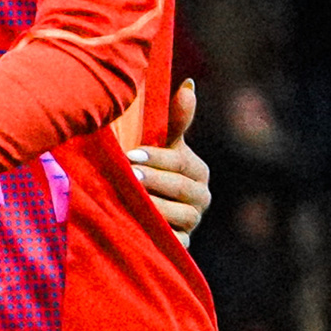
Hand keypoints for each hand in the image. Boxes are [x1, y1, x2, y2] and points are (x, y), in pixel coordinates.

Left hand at [130, 79, 208, 243]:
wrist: (136, 214)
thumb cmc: (146, 171)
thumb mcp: (157, 146)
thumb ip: (174, 120)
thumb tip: (188, 85)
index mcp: (197, 170)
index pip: (180, 162)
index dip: (157, 158)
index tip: (132, 155)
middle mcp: (201, 196)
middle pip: (181, 188)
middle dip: (154, 180)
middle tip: (129, 175)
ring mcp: (192, 222)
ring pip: (180, 215)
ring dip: (155, 207)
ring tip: (132, 201)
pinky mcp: (182, 245)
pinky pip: (174, 241)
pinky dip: (157, 234)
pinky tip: (137, 227)